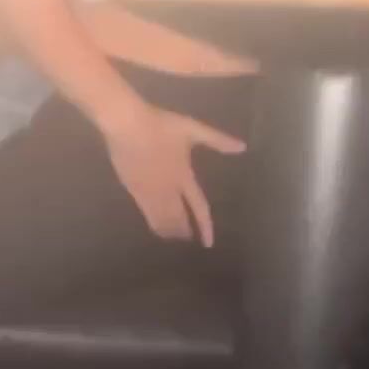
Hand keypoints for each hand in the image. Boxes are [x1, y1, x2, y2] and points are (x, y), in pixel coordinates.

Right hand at [100, 103, 245, 246]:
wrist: (127, 124)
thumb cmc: (159, 125)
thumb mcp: (192, 129)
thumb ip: (217, 140)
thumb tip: (242, 147)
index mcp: (183, 176)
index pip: (198, 207)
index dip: (204, 226)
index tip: (208, 243)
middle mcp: (167, 189)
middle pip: (178, 217)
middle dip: (183, 230)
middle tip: (188, 238)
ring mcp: (148, 191)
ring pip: (161, 219)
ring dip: (169, 229)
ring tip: (173, 237)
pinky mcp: (132, 188)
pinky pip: (145, 212)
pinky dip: (153, 222)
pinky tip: (154, 224)